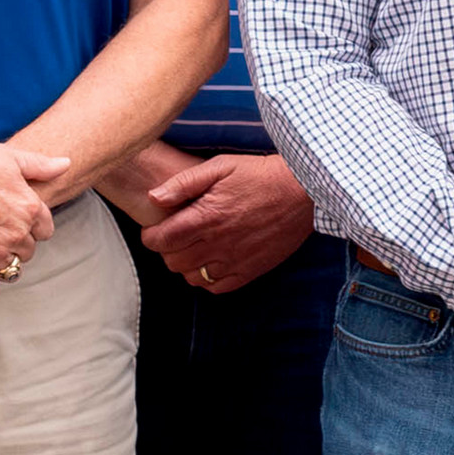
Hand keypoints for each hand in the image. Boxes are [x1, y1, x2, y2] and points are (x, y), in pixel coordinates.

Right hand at [0, 140, 62, 289]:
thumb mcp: (9, 157)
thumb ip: (40, 165)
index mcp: (29, 207)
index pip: (44, 231)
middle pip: (27, 250)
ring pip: (9, 268)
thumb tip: (66, 165)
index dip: (30, 229)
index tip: (15, 226)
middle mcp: (17, 232)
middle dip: (15, 245)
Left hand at [138, 150, 317, 294]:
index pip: (160, 240)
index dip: (150, 236)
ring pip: (192, 278)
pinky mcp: (251, 270)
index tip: (154, 229)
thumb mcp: (220, 166)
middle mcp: (217, 243)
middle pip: (173, 261)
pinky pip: (217, 287)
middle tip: (175, 236)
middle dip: (167, 250)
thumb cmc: (260, 174)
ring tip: (193, 248)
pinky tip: (212, 262)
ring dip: (186, 265)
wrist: (303, 191)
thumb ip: (183, 183)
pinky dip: (207, 279)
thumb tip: (153, 197)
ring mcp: (235, 260)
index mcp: (206, 217)